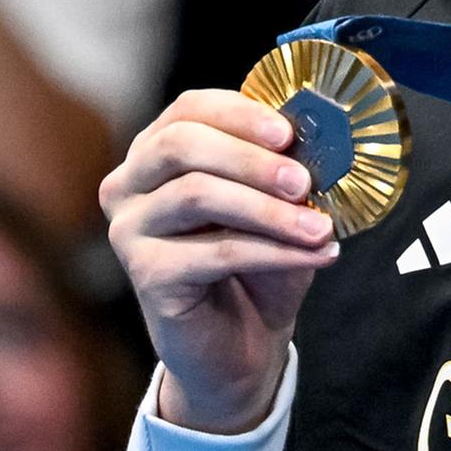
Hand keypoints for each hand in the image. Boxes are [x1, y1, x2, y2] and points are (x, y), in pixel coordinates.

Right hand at [100, 90, 341, 434]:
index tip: (290, 131)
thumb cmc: (256, 260)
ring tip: (320, 226)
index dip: (240, 114)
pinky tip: (317, 254)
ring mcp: (129, 229)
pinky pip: (216, 251)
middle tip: (304, 180)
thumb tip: (318, 135)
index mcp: (156, 150)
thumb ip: (281, 166)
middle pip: (180, 146)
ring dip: (268, 209)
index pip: (189, 109)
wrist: (242, 341)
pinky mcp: (146, 274)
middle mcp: (129, 184)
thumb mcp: (272, 203)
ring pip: (197, 195)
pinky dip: (274, 250)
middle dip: (250, 158)